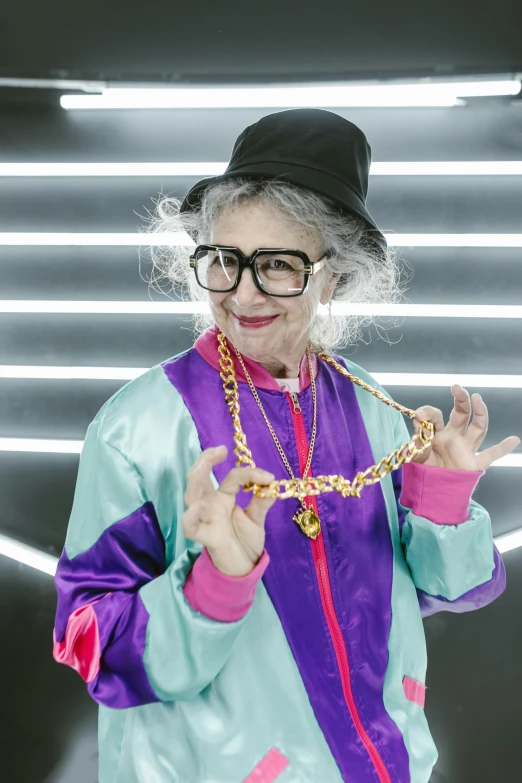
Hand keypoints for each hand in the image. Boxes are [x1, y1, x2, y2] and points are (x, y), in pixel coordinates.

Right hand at [182, 445, 275, 576]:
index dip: (249, 473)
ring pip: (191, 496)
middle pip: (199, 477)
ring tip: (206, 466)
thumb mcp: (257, 518)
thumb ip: (262, 501)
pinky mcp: (206, 536)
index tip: (268, 477)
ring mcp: (206, 519)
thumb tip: (273, 483)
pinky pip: (191, 527)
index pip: (232, 477)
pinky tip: (195, 509)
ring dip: (196, 480)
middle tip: (219, 449)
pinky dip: (190, 517)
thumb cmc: (245, 541)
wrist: (244, 568)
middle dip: (204, 460)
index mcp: (223, 497)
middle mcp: (211, 505)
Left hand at [411, 384, 520, 470]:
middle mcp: (454, 437)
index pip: (436, 416)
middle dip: (460, 400)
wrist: (430, 491)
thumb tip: (418, 418)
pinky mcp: (473, 464)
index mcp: (437, 433)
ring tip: (477, 398)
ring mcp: (465, 449)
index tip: (419, 414)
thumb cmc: (422, 470)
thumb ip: (418, 437)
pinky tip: (514, 439)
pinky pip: (490, 455)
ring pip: (477, 428)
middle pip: (461, 414)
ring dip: (479, 413)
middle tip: (457, 388)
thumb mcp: (415, 452)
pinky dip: (503, 448)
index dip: (428, 412)